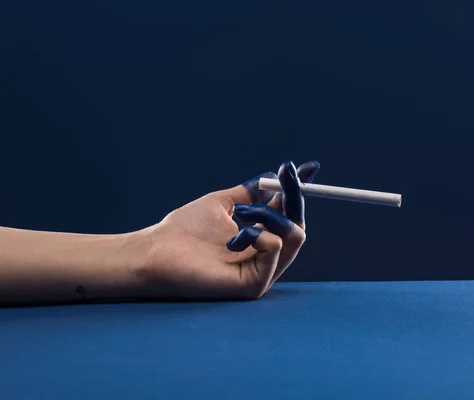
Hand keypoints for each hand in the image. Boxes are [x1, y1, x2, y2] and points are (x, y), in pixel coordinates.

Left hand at [142, 160, 319, 299]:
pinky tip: (234, 238)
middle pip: (298, 225)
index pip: (289, 215)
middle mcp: (265, 257)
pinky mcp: (255, 284)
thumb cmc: (184, 230)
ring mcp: (262, 272)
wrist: (157, 252)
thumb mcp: (224, 203)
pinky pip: (275, 248)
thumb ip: (252, 194)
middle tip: (283, 174)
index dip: (299, 191)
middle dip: (293, 195)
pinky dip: (260, 233)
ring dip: (270, 214)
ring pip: (294, 236)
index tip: (308, 167)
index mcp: (258, 240)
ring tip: (239, 213)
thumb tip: (276, 176)